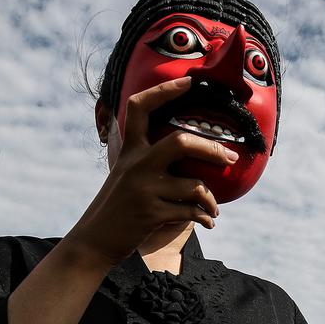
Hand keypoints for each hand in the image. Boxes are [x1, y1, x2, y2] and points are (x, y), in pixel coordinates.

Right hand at [64, 76, 237, 265]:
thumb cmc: (118, 206)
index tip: (188, 82)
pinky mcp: (151, 214)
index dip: (164, 91)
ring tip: (213, 207)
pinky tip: (207, 222)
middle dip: (212, 149)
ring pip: (194, 185)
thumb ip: (147, 159)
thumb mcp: (124, 174)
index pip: (141, 108)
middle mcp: (136, 165)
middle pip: (181, 142)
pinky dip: (203, 218)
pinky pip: (190, 212)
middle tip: (230, 158)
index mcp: (130, 150)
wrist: (94, 240)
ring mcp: (143, 189)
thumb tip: (187, 152)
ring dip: (210, 199)